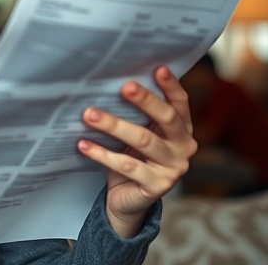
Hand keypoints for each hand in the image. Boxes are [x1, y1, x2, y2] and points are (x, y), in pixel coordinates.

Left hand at [77, 66, 197, 236]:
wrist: (127, 199)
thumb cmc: (132, 157)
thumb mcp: (138, 133)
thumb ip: (136, 114)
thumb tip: (110, 83)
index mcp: (182, 129)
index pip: (180, 103)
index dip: (171, 86)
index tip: (157, 68)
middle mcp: (184, 147)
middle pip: (166, 118)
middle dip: (144, 100)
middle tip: (124, 86)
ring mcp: (173, 168)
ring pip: (144, 140)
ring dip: (114, 125)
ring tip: (89, 114)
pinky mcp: (157, 186)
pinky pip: (126, 166)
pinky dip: (102, 154)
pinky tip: (83, 144)